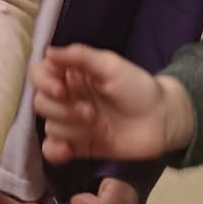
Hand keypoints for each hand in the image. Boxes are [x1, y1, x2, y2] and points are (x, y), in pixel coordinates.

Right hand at [30, 45, 195, 163]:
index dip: (44, 83)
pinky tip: (67, 151)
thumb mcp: (110, 65)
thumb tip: (48, 52)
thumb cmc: (138, 87)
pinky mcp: (79, 146)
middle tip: (91, 112)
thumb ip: (79, 56)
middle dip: (63, 109)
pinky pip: (52, 149)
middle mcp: (67, 98)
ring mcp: (72, 123)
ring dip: (69, 127)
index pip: (39, 75)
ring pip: (49, 126)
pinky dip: (54, 151)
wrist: (163, 121)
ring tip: (96, 125)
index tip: (62, 90)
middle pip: (41, 103)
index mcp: (71, 74)